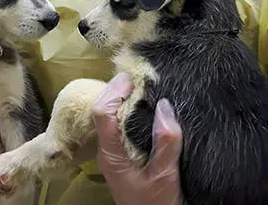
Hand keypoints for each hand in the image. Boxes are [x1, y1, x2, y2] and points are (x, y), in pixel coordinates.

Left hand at [92, 73, 184, 204]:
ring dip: (124, 99)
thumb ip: (165, 142)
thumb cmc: (157, 204)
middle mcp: (108, 150)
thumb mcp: (165, 175)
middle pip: (103, 111)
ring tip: (144, 86)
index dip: (115, 91)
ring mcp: (114, 153)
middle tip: (140, 76)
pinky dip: (130, 112)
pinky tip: (147, 108)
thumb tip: (164, 105)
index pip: (102, 113)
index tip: (134, 78)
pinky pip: (120, 126)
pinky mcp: (123, 155)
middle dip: (118, 90)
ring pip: (111, 117)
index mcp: (111, 154)